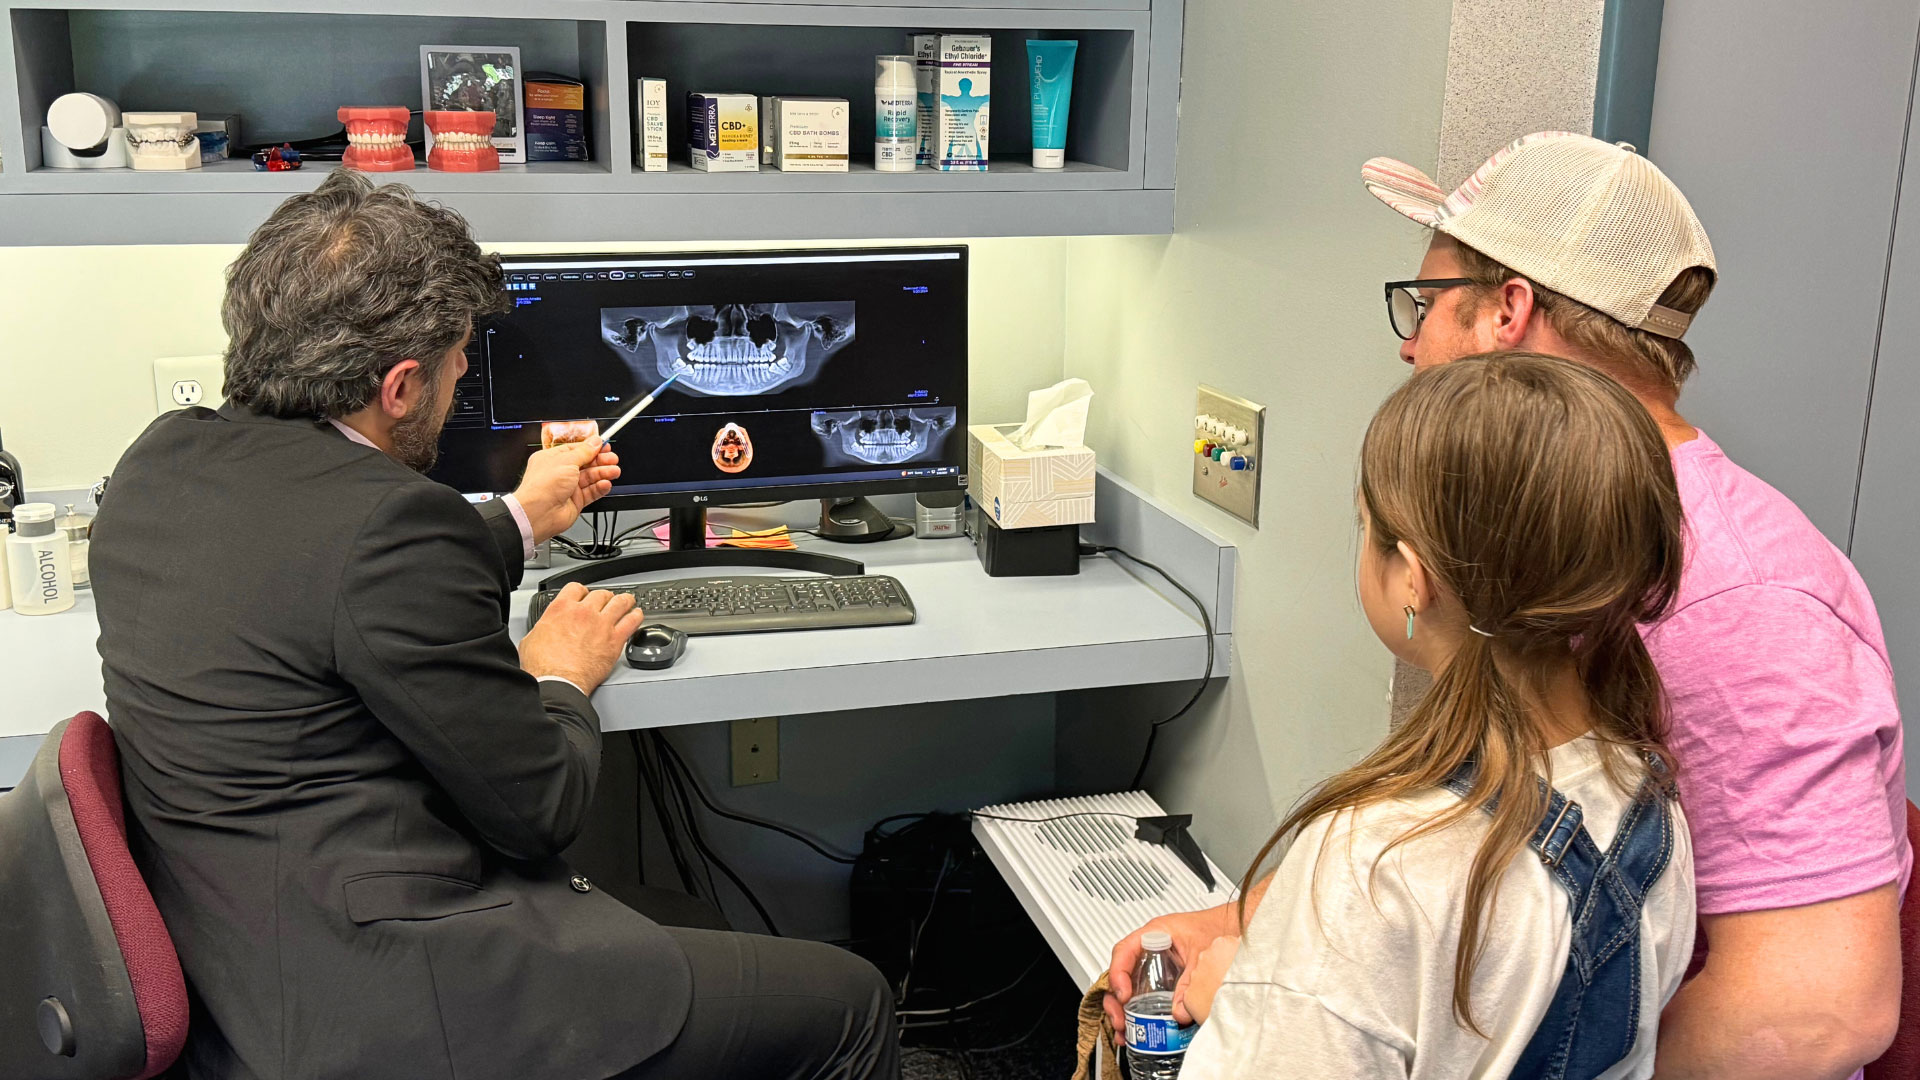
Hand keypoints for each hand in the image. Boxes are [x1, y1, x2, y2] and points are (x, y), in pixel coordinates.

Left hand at [513, 438, 620, 543]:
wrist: (538, 513)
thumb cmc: (543, 486)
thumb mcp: (566, 461)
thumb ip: (584, 452)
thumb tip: (595, 442)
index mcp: (553, 459)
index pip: (576, 450)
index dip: (591, 448)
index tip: (605, 446)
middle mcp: (560, 473)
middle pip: (586, 463)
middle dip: (601, 461)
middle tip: (613, 459)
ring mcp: (568, 487)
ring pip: (590, 478)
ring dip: (603, 473)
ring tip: (614, 471)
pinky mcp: (575, 501)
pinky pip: (591, 492)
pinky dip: (600, 488)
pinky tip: (606, 484)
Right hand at [517, 582, 644, 692]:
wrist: (558, 682)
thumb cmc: (543, 666)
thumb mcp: (531, 639)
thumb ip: (543, 628)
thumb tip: (543, 630)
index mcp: (562, 608)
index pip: (576, 588)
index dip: (582, 591)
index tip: (584, 596)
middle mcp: (584, 612)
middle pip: (601, 594)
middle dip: (604, 597)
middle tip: (606, 602)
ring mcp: (602, 624)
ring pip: (620, 602)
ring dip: (624, 601)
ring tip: (627, 602)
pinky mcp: (615, 640)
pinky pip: (632, 621)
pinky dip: (636, 616)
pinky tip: (636, 616)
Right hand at [1104, 903, 1238, 1037]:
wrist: (1238, 927)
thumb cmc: (1219, 928)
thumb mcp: (1202, 957)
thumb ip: (1190, 984)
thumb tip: (1179, 1012)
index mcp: (1155, 934)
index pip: (1124, 952)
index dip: (1118, 974)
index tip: (1123, 995)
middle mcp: (1150, 950)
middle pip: (1121, 975)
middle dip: (1116, 1000)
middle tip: (1121, 1021)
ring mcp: (1155, 965)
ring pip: (1129, 988)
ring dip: (1124, 1010)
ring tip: (1125, 1032)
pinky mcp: (1164, 980)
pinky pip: (1145, 996)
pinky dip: (1139, 1013)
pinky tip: (1139, 1030)